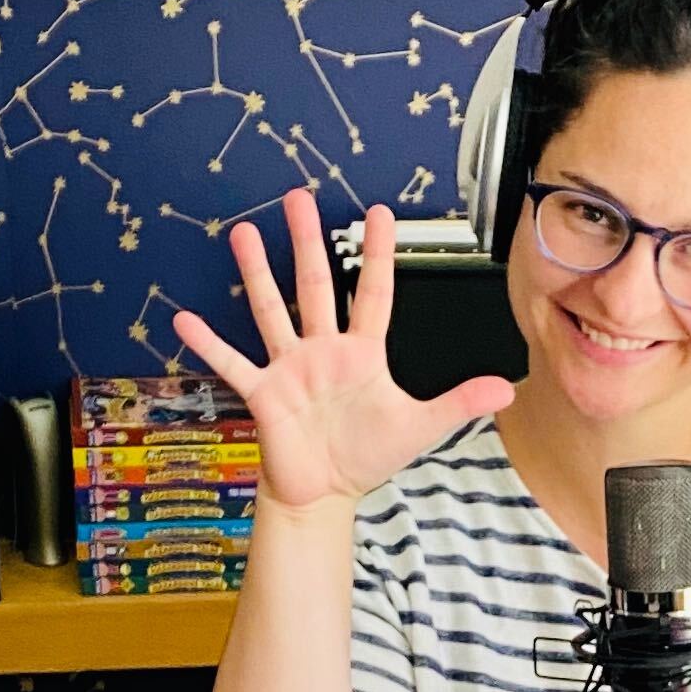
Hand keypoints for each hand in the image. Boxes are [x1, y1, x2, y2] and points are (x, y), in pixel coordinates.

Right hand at [170, 190, 513, 514]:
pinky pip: (233, 364)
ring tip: (241, 233)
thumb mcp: (418, 427)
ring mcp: (289, 368)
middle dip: (306, 242)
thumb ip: (458, 404)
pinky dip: (210, 344)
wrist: (323, 494)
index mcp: (362, 353)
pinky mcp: (264, 394)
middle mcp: (322, 351)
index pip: (373, 293)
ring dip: (256, 273)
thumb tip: (506, 391)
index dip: (377, 255)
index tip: (379, 213)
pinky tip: (185, 318)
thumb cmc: (366, 456)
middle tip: (298, 197)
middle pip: (314, 286)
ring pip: (271, 310)